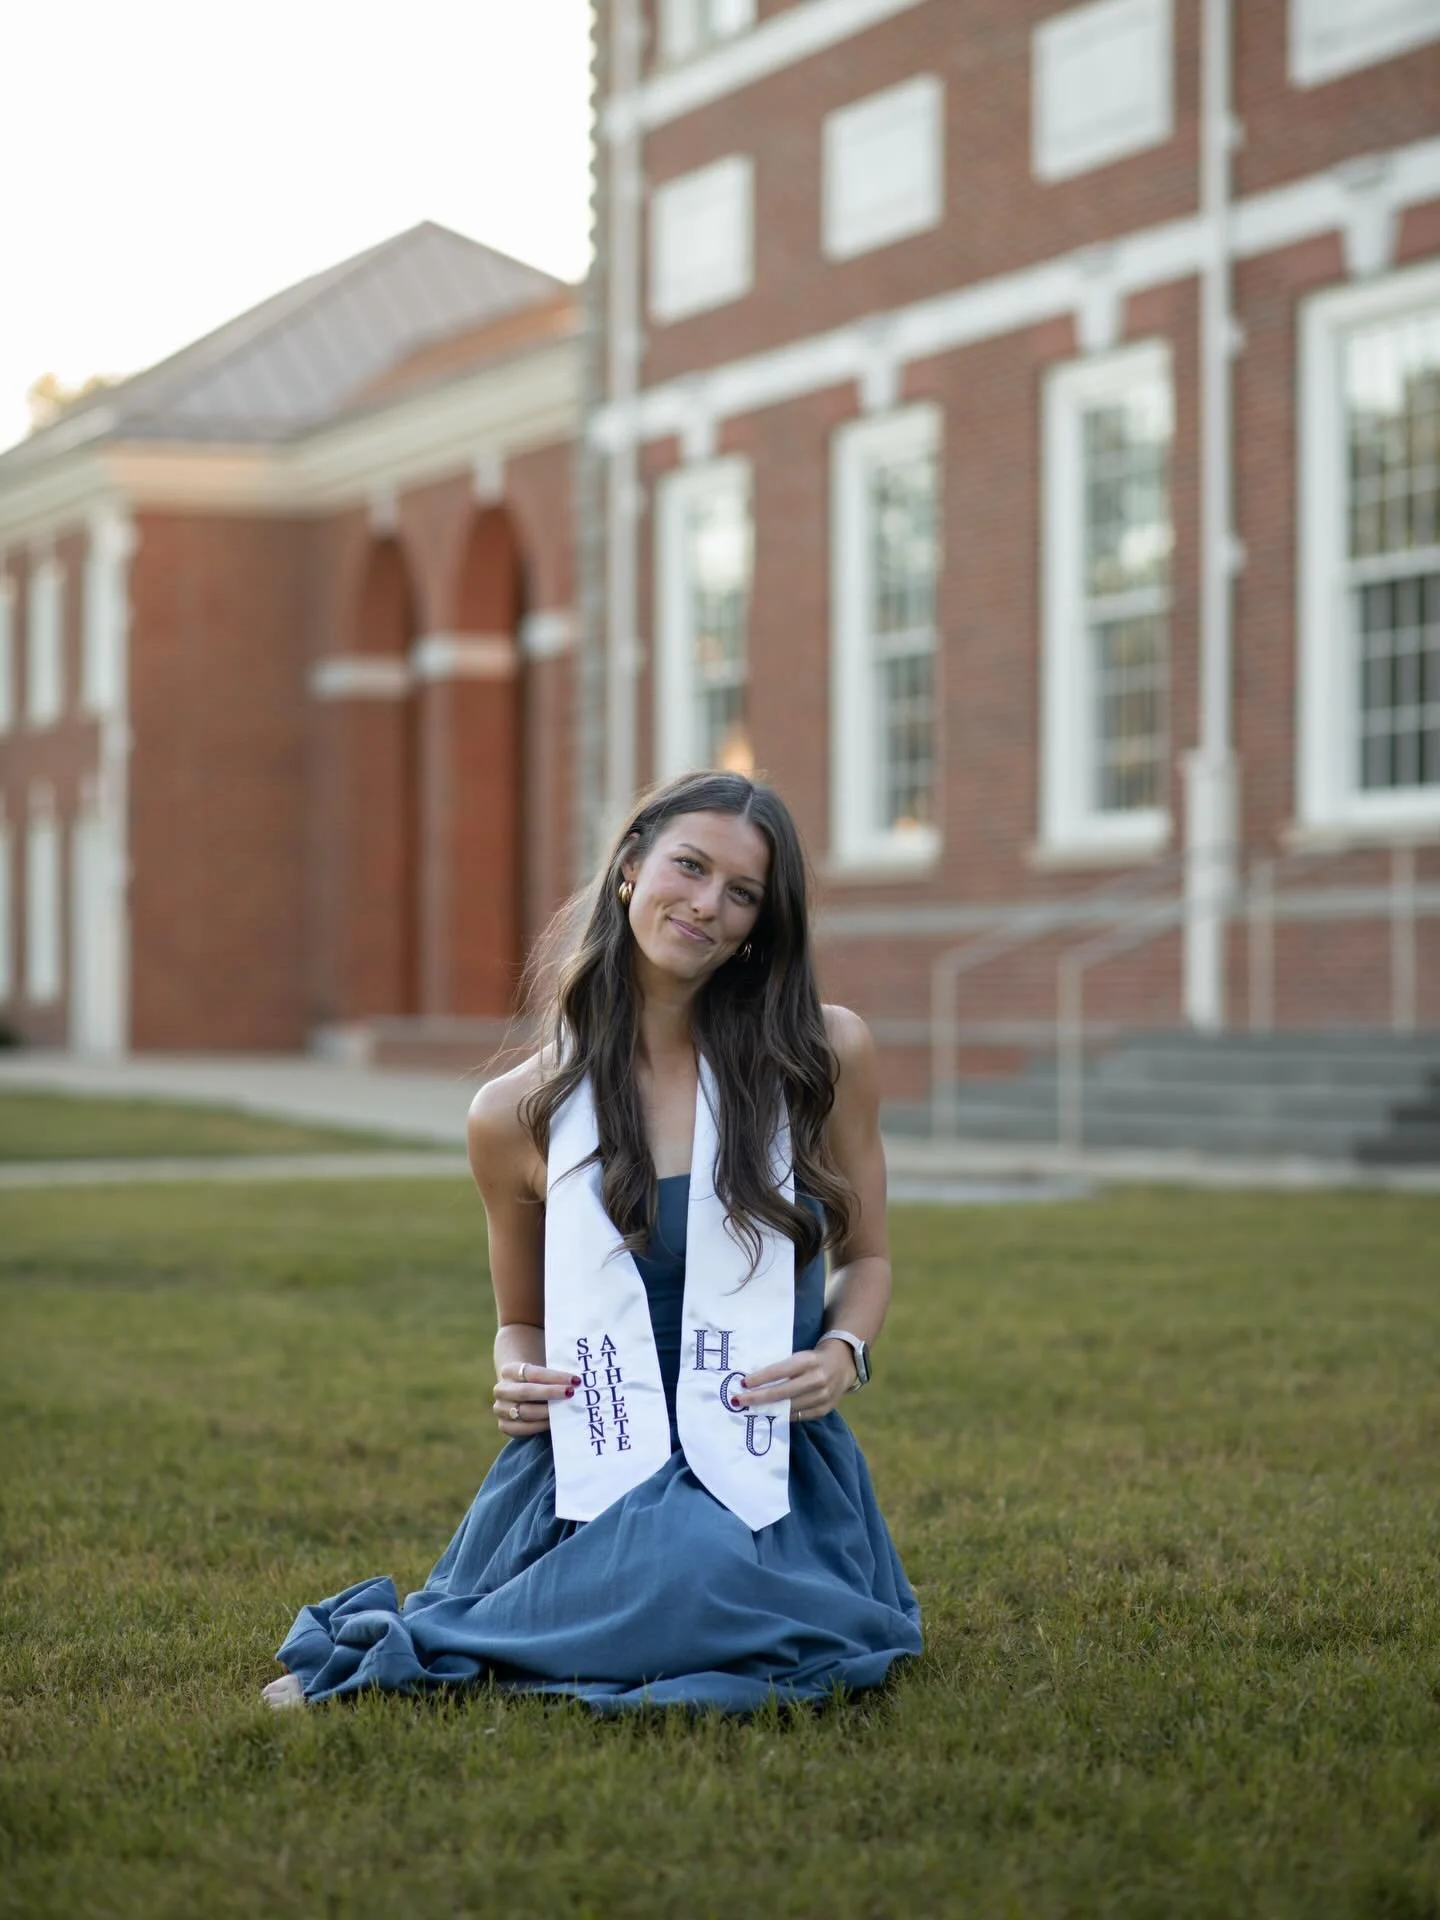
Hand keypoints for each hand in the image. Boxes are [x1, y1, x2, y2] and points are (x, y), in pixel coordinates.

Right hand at [492, 1361, 577, 1437]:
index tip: (574, 1380)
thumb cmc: (538, 1381)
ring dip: (547, 1412)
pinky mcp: (504, 1426)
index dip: (554, 1377)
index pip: (532, 1372)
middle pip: (526, 1391)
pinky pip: (522, 1429)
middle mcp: (501, 1389)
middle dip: (551, 1393)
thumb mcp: (542, 1372)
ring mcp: (500, 1409)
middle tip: (571, 1394)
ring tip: (565, 1411)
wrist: (522, 1393)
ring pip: (524, 1412)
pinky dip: (539, 1426)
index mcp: (509, 1370)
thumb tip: (576, 1380)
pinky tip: (553, 1423)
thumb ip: (554, 1375)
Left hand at [730, 1340, 856, 1426]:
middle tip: (739, 1400)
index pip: (780, 1370)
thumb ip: (781, 1367)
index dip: (761, 1378)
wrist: (844, 1363)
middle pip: (782, 1392)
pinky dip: (783, 1416)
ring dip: (767, 1409)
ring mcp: (823, 1396)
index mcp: (809, 1360)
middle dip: (758, 1397)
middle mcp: (817, 1378)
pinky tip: (770, 1414)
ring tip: (750, 1409)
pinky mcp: (824, 1409)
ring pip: (789, 1407)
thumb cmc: (812, 1358)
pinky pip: (799, 1416)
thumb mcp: (799, 1355)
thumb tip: (752, 1381)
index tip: (743, 1383)